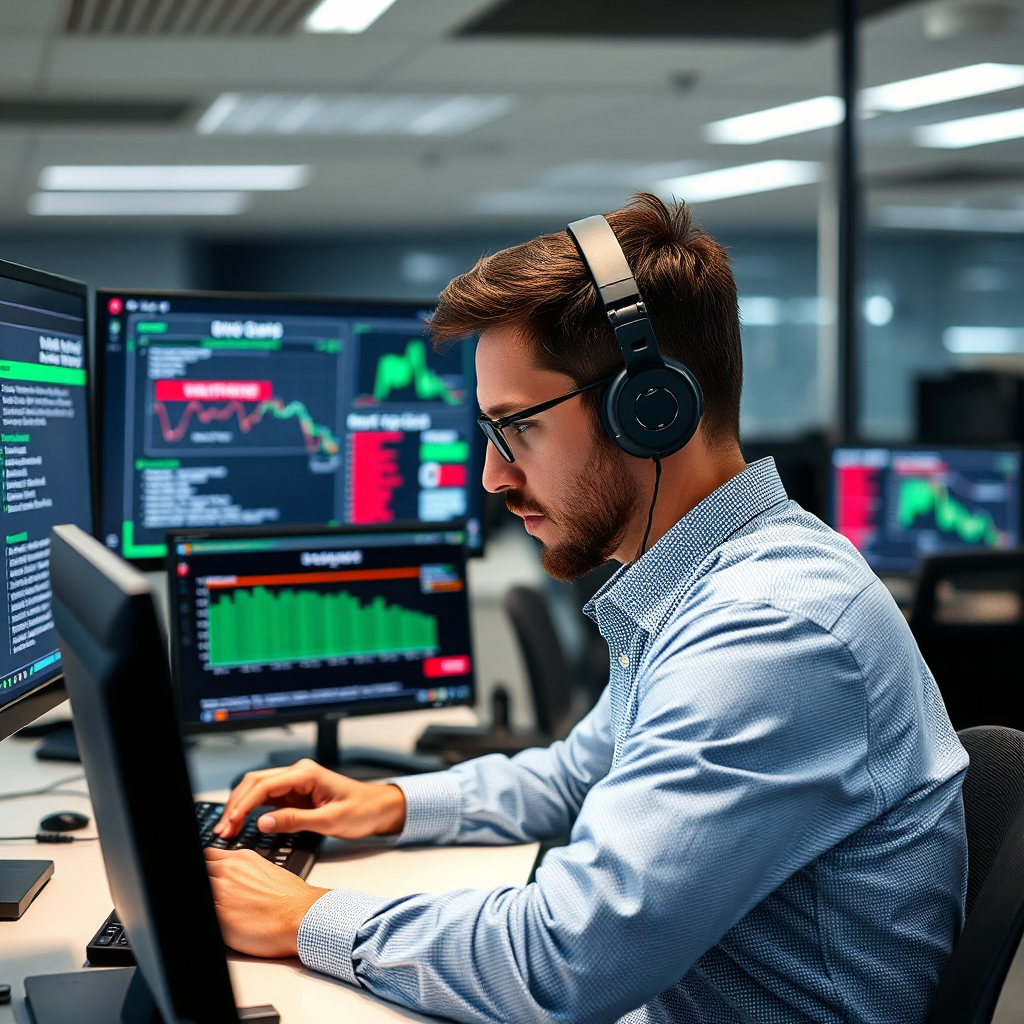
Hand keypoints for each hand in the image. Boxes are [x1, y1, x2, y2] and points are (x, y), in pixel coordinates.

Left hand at [205, 848, 328, 957]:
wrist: (302, 916)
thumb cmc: (292, 900)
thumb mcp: (268, 873)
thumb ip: (246, 873)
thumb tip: (239, 882)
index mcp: (242, 859)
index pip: (208, 856)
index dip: (208, 869)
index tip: (211, 879)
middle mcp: (228, 870)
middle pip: (200, 869)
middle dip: (205, 881)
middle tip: (215, 896)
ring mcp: (221, 891)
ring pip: (200, 887)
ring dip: (207, 896)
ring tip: (221, 909)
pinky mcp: (218, 915)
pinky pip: (203, 908)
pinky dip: (208, 913)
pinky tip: (221, 921)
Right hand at [212, 758, 405, 839]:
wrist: (379, 808)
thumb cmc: (362, 810)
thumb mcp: (330, 821)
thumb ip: (296, 821)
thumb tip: (263, 822)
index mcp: (306, 774)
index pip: (265, 785)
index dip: (244, 804)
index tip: (231, 821)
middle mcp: (298, 774)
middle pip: (256, 783)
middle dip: (236, 804)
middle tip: (223, 829)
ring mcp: (296, 783)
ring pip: (258, 789)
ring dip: (241, 806)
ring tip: (228, 828)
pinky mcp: (296, 794)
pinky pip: (268, 799)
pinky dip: (252, 810)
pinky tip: (243, 823)